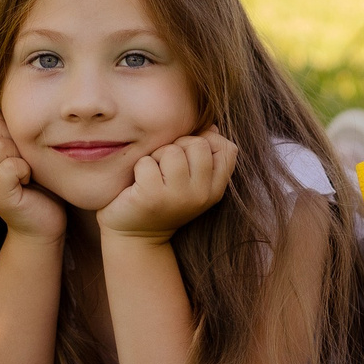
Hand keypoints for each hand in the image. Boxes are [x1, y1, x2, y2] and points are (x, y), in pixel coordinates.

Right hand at [0, 112, 65, 241]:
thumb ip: (19, 129)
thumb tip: (24, 99)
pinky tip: (29, 182)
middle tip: (28, 161)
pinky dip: (24, 171)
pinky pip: (9, 167)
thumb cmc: (41, 183)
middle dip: (17, 139)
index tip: (26, 149)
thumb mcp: (28, 150)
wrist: (44, 223)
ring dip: (21, 155)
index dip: (14, 127)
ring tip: (28, 171)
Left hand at [99, 131, 237, 243]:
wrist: (135, 237)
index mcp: (215, 190)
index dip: (208, 140)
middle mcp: (201, 195)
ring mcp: (177, 197)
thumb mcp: (191, 181)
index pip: (227, 149)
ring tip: (153, 174)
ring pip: (173, 151)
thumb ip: (204, 155)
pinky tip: (138, 184)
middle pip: (198, 144)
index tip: (189, 154)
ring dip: (157, 157)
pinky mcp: (151, 197)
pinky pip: (147, 162)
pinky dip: (139, 167)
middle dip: (178, 147)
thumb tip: (212, 126)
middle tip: (166, 166)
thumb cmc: (163, 201)